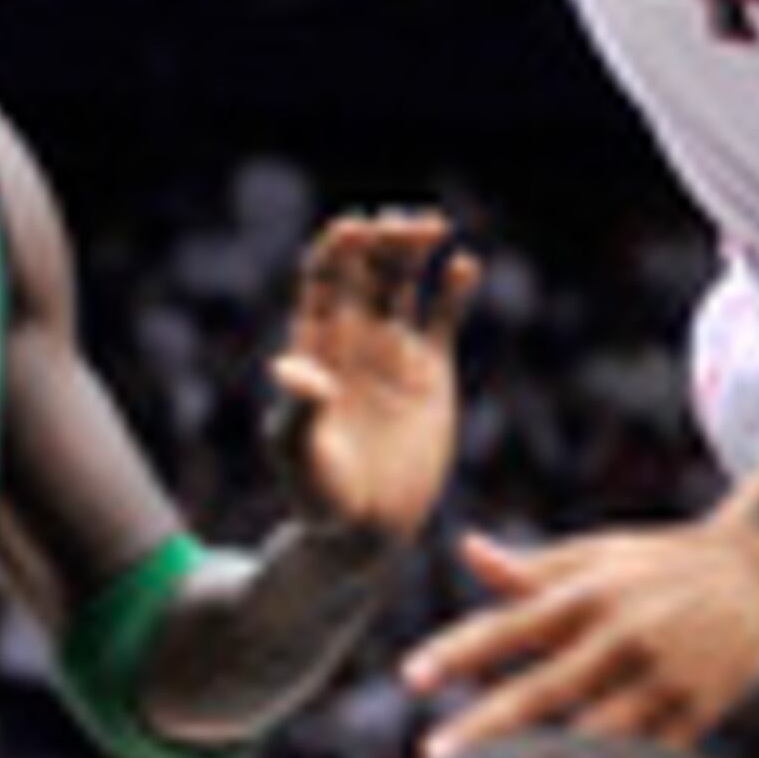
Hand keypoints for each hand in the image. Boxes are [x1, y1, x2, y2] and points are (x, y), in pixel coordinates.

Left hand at [267, 211, 476, 541]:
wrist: (362, 533)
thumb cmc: (318, 497)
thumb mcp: (300, 455)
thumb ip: (297, 412)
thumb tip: (294, 369)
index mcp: (315, 344)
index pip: (323, 276)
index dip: (338, 248)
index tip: (356, 229)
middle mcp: (353, 338)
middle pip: (367, 267)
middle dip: (385, 239)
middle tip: (411, 223)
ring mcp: (393, 351)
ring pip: (405, 281)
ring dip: (416, 248)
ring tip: (436, 226)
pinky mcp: (430, 372)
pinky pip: (443, 316)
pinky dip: (454, 288)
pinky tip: (465, 267)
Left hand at [401, 511, 758, 752]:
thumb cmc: (660, 562)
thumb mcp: (598, 554)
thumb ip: (531, 568)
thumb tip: (466, 550)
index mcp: (589, 593)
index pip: (510, 624)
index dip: (459, 651)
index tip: (410, 677)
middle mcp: (623, 635)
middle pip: (543, 689)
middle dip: (485, 727)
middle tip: (430, 757)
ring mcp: (663, 678)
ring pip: (595, 735)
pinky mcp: (698, 712)